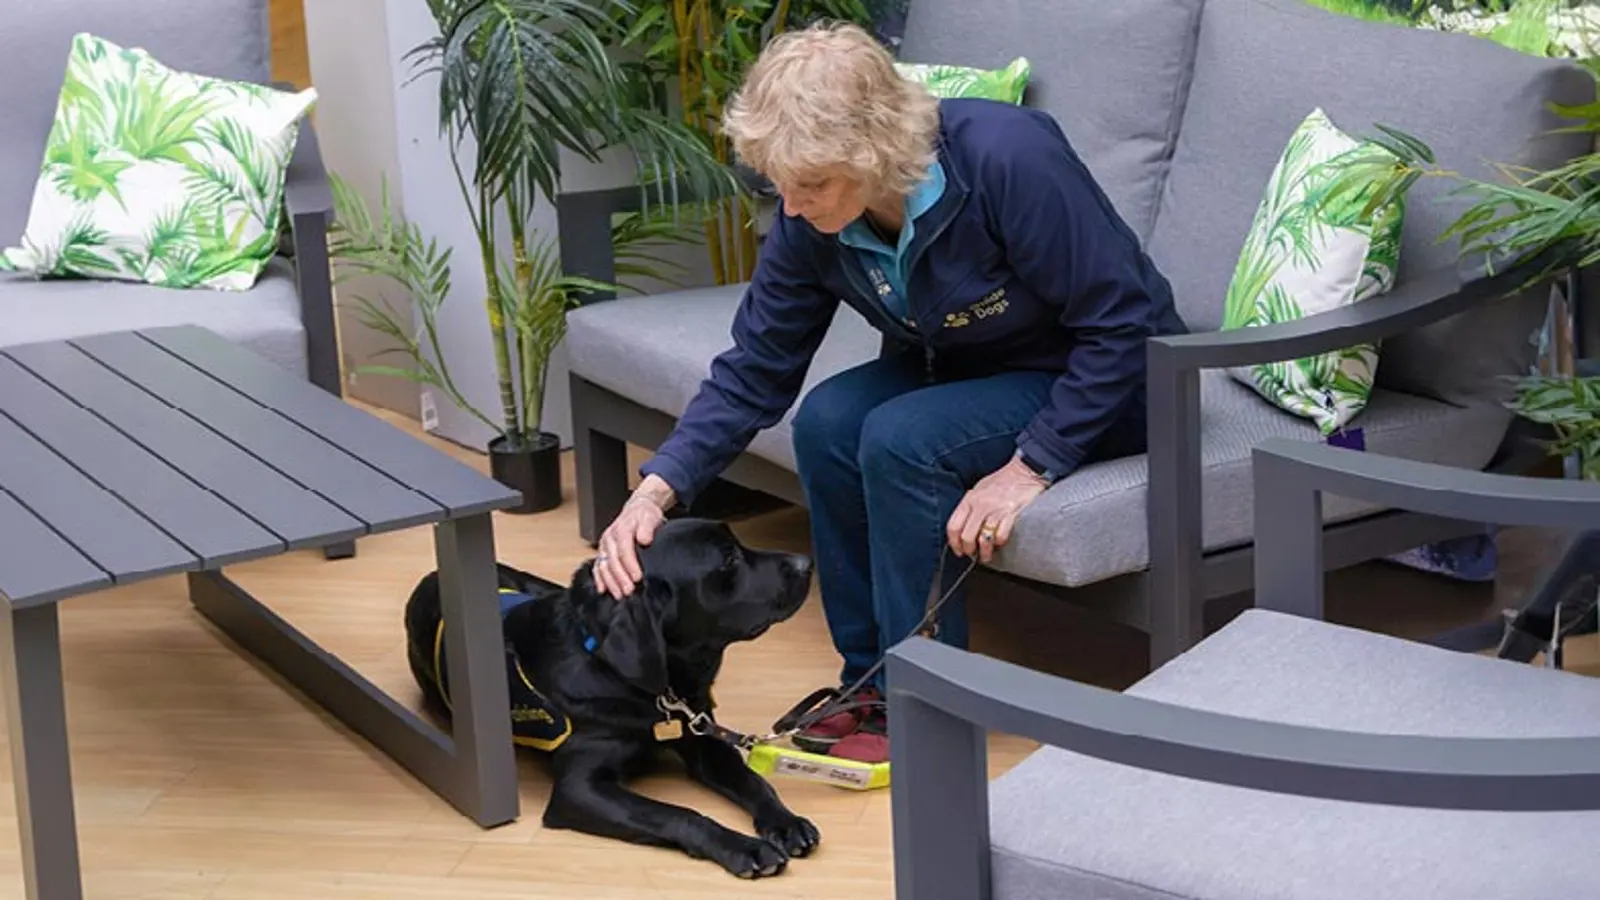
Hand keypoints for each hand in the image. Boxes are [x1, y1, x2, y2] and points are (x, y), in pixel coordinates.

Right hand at [594, 475, 673, 598]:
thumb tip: (645, 539)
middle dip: (620, 578)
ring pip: (604, 566)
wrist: (636, 509)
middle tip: (629, 591)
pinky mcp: (603, 551)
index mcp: (621, 530)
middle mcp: (609, 538)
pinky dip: (599, 579)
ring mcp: (604, 546)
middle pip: (612, 561)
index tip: (638, 577)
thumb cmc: (644, 515)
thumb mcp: (650, 517)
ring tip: (619, 594)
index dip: (630, 565)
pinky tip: (603, 589)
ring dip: (610, 582)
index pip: (624, 550)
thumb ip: (647, 528)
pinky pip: (598, 566)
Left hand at [946, 454, 1049, 562]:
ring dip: (984, 552)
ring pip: (983, 539)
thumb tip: (962, 526)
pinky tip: (1000, 543)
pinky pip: (1001, 535)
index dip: (953, 543)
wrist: (1023, 471)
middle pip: (967, 536)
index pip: (953, 526)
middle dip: (969, 550)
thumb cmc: (1000, 481)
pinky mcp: (1011, 513)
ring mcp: (996, 510)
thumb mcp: (978, 489)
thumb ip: (970, 506)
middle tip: (973, 555)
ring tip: (986, 556)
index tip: (958, 550)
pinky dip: (1000, 542)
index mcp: (969, 499)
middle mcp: (980, 505)